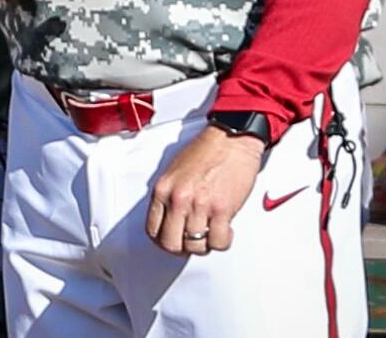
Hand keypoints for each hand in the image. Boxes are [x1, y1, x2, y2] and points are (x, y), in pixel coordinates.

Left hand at [146, 125, 266, 256]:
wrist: (232, 137)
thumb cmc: (207, 149)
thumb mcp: (175, 170)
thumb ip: (169, 195)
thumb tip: (170, 217)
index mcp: (164, 189)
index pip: (153, 230)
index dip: (163, 241)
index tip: (172, 241)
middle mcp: (179, 199)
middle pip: (171, 243)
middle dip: (182, 248)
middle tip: (191, 242)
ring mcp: (200, 205)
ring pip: (195, 246)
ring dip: (204, 245)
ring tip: (210, 234)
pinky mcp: (222, 209)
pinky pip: (219, 241)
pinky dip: (222, 241)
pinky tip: (225, 231)